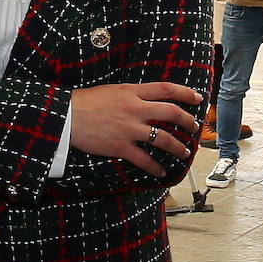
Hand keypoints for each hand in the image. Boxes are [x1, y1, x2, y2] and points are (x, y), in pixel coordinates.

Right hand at [69, 82, 202, 177]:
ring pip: (164, 139)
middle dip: (188, 121)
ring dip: (178, 147)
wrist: (65, 115)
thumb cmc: (83, 101)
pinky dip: (156, 168)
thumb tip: (144, 99)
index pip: (166, 89)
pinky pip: (145, 160)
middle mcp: (135, 109)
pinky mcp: (121, 146)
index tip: (197, 99)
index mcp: (131, 92)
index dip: (185, 93)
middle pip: (171, 113)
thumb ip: (129, 94)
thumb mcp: (110, 90)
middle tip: (194, 127)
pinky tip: (161, 172)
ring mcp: (130, 129)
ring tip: (184, 152)